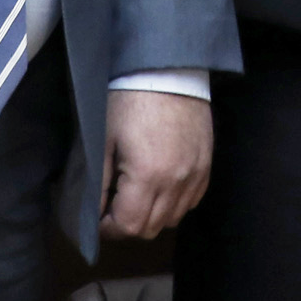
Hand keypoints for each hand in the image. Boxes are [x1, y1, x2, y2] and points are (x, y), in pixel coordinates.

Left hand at [101, 88, 212, 237]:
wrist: (167, 71)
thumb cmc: (129, 102)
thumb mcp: (104, 141)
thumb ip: (99, 184)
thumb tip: (94, 214)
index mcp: (148, 176)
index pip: (129, 226)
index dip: (108, 228)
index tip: (99, 216)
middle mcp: (177, 182)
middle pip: (150, 228)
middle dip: (128, 224)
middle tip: (114, 206)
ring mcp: (196, 175)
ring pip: (172, 219)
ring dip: (152, 215)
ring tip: (137, 195)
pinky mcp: (206, 166)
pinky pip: (191, 202)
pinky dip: (174, 203)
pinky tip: (161, 185)